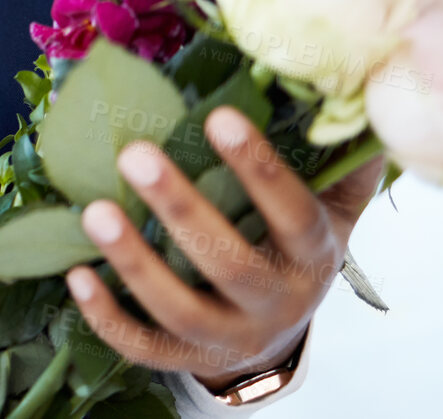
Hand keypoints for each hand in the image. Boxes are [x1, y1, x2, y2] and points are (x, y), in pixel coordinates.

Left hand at [62, 105, 385, 389]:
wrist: (277, 339)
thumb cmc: (294, 248)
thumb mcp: (333, 209)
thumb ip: (343, 158)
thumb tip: (366, 82)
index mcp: (313, 257)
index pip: (294, 215)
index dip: (260, 170)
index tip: (219, 116)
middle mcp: (276, 304)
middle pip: (231, 265)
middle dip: (181, 208)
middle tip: (134, 153)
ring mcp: (229, 338)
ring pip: (181, 310)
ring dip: (135, 262)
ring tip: (94, 211)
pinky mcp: (186, 360)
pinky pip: (144, 349)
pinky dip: (108, 317)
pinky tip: (75, 276)